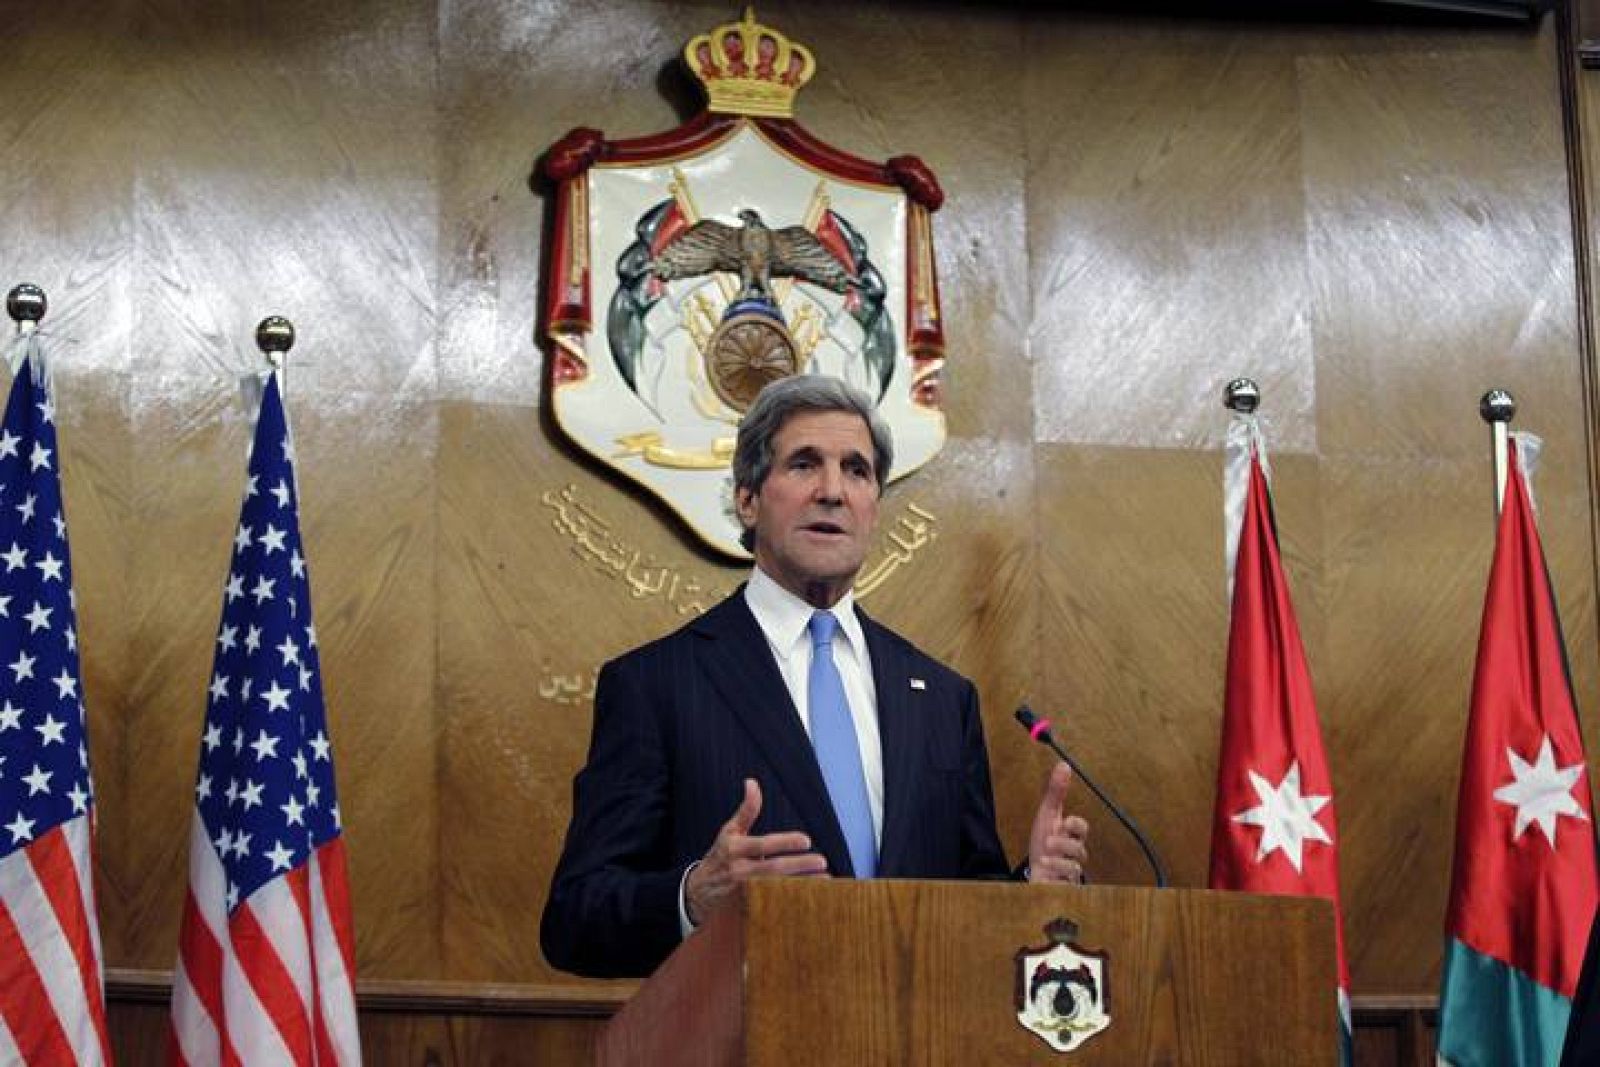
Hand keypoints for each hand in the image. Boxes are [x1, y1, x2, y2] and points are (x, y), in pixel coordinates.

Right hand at [684, 778, 827, 924]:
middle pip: (773, 869)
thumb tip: (752, 782)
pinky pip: (774, 903)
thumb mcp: (729, 831)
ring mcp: (743, 891)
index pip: (762, 845)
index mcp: (734, 848)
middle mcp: (738, 870)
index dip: (784, 842)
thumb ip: (746, 810)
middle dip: (799, 865)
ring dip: (802, 884)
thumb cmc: (720, 855)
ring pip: (776, 888)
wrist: (697, 892)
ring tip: (825, 879)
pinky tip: (811, 896)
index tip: (806, 840)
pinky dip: (793, 899)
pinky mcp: (748, 907)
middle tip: (822, 861)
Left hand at [1026, 762, 1089, 884]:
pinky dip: (1055, 877)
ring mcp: (1068, 871)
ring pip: (1074, 868)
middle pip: (1080, 850)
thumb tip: (1064, 764)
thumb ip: (1056, 792)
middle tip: (1050, 841)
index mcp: (1070, 835)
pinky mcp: (1062, 886)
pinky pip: (1066, 885)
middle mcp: (1072, 854)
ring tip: (1044, 856)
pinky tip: (1043, 870)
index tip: (1065, 821)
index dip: (1076, 825)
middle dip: (1066, 844)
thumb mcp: (1046, 815)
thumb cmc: (1043, 842)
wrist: (1033, 871)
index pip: (1081, 828)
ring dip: (1058, 862)